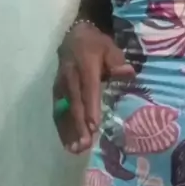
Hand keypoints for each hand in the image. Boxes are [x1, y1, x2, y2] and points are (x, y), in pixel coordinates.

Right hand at [53, 23, 133, 154]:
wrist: (74, 36)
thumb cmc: (96, 45)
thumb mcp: (110, 47)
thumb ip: (117, 61)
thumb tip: (128, 72)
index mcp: (84, 66)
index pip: (88, 89)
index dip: (90, 108)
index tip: (94, 126)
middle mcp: (69, 78)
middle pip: (74, 104)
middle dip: (78, 125)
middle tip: (85, 144)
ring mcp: (60, 86)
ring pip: (62, 111)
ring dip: (68, 131)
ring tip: (75, 149)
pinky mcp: (56, 92)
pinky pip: (57, 112)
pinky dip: (61, 128)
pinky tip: (67, 144)